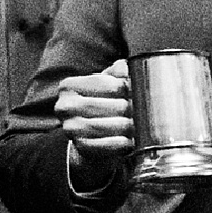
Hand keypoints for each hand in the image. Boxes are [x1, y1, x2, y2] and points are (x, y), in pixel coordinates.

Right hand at [56, 59, 132, 186]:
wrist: (94, 135)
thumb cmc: (104, 103)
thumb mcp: (108, 84)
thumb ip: (117, 73)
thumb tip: (125, 66)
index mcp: (68, 86)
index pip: (104, 83)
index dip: (126, 88)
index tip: (141, 91)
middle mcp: (64, 106)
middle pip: (107, 105)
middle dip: (130, 109)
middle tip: (147, 111)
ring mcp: (70, 128)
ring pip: (105, 126)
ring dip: (127, 126)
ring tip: (141, 125)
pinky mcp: (80, 146)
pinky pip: (104, 145)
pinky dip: (121, 143)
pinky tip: (131, 140)